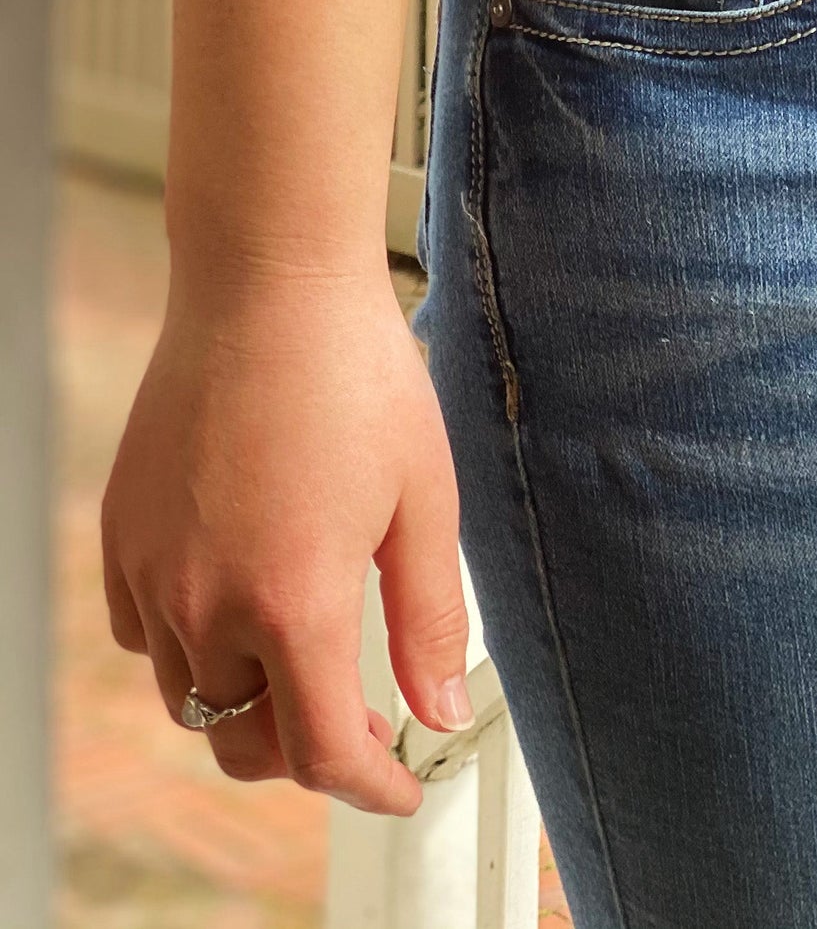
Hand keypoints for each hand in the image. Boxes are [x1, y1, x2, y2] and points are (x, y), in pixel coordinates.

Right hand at [101, 271, 468, 813]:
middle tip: (361, 718)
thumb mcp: (425, 500)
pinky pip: (142, 632)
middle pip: (245, 741)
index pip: (322, 753)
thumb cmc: (355, 373)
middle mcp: (207, 603)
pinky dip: (185, 645)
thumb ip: (430, 620)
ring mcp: (152, 570)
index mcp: (293, 603)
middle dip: (305, 753)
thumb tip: (443, 708)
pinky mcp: (123, 533)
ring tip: (302, 660)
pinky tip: (234, 603)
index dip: (371, 783)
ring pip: (187, 695)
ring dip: (244, 702)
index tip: (402, 781)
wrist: (269, 284)